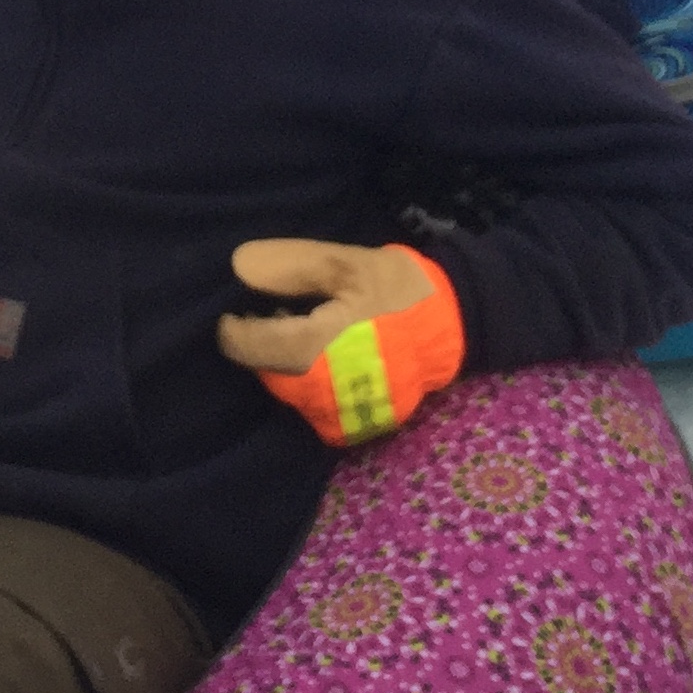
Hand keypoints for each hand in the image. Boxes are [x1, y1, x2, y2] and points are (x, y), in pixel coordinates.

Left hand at [217, 240, 463, 446]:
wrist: (458, 325)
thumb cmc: (399, 291)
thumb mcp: (346, 265)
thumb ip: (289, 266)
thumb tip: (238, 265)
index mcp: (310, 350)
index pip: (243, 347)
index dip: (234, 325)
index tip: (239, 307)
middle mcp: (316, 393)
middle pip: (265, 370)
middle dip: (265, 342)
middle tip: (284, 311)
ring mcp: (336, 416)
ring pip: (288, 390)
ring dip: (289, 362)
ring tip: (313, 330)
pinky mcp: (354, 428)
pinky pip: (313, 406)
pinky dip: (313, 383)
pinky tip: (335, 358)